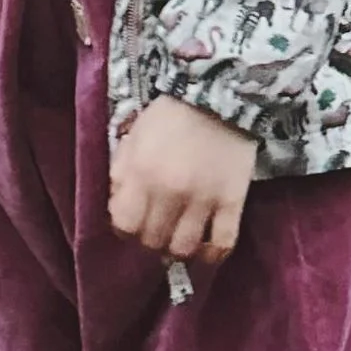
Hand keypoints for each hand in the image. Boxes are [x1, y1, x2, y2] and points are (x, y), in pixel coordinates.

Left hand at [108, 97, 258, 267]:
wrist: (220, 94)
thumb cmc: (171, 115)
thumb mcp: (134, 136)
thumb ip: (121, 172)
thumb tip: (118, 207)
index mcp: (142, 173)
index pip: (124, 225)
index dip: (125, 229)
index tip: (132, 223)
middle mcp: (170, 192)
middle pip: (152, 241)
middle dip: (149, 240)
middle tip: (156, 230)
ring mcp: (204, 199)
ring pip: (183, 249)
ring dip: (177, 249)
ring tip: (177, 239)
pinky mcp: (232, 201)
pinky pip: (223, 243)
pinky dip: (212, 256)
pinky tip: (205, 253)